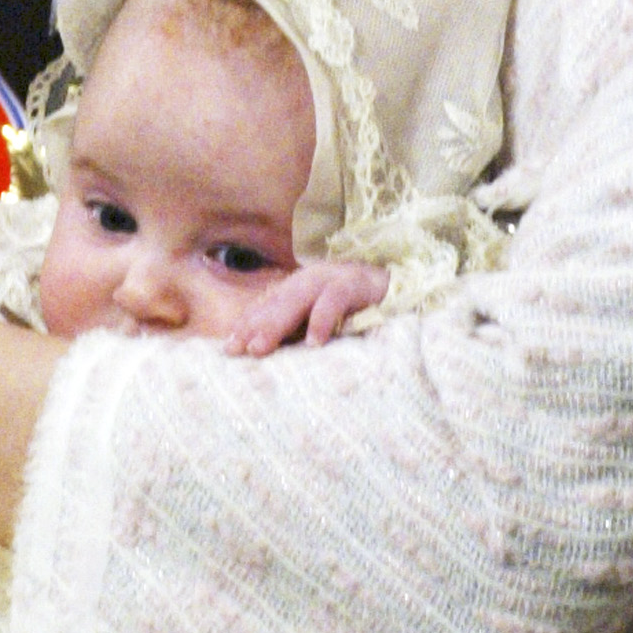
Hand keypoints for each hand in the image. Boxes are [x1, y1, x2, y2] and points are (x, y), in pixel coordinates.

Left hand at [225, 258, 391, 357]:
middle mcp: (313, 278)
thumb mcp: (325, 321)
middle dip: (254, 325)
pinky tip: (313, 342)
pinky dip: (322, 319)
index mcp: (301, 287)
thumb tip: (268, 355)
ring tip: (261, 348)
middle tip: (235, 350)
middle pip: (277, 301)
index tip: (227, 349)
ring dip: (277, 323)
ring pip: (298, 298)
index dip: (247, 324)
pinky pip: (335, 299)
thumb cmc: (361, 310)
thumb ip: (300, 331)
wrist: (405, 286)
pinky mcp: (358, 283)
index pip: (268, 304)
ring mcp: (335, 277)